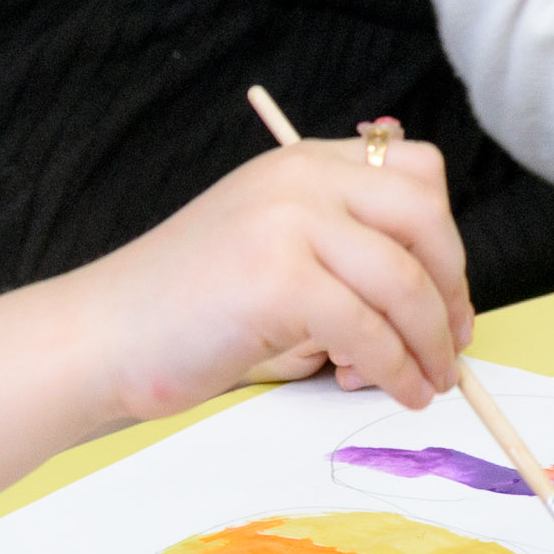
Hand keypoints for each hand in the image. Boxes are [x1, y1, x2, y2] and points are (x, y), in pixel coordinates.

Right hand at [61, 139, 474, 423]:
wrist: (100, 335)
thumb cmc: (184, 308)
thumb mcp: (267, 241)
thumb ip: (336, 244)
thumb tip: (432, 297)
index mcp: (302, 162)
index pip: (417, 171)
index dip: (446, 238)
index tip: (448, 295)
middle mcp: (301, 178)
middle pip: (427, 219)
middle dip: (453, 289)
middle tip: (452, 344)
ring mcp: (289, 224)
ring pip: (406, 281)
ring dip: (432, 343)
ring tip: (430, 383)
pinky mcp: (279, 280)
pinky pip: (371, 330)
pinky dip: (397, 369)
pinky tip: (397, 390)